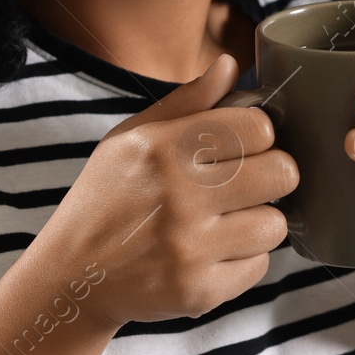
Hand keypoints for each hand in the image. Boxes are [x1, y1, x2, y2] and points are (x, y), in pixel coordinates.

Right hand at [35, 53, 300, 331]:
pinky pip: (259, 267)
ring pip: (276, 223)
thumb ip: (186, 102)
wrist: (72, 276)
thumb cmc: (106, 199)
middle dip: (270, 176)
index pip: (259, 128)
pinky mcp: (199, 290)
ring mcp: (191, 246)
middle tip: (245, 184)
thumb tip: (231, 64)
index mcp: (164, 147)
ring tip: (226, 222)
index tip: (243, 147)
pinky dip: (242, 260)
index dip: (258, 136)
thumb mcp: (130, 139)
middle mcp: (180, 194)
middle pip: (282, 172)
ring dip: (257, 222)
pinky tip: (212, 253)